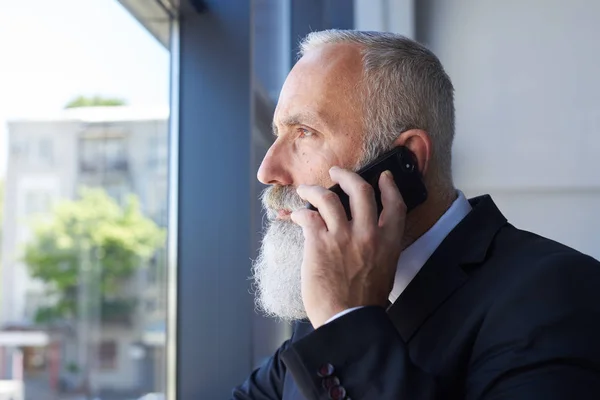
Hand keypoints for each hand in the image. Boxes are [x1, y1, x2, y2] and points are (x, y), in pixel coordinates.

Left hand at [291, 166, 406, 328]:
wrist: (347, 320)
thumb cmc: (364, 302)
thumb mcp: (384, 271)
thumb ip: (378, 249)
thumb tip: (366, 239)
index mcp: (388, 242)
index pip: (395, 205)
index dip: (390, 186)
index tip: (383, 177)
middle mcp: (367, 234)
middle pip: (360, 190)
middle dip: (346, 175)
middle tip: (336, 172)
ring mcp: (342, 236)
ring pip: (327, 197)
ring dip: (314, 190)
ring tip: (306, 190)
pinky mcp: (319, 243)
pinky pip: (307, 217)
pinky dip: (300, 214)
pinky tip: (296, 217)